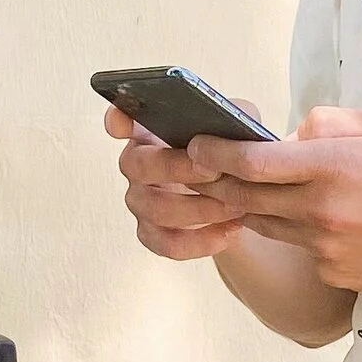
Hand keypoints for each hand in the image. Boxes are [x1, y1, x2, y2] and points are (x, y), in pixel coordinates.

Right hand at [104, 103, 254, 262]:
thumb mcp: (237, 129)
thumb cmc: (231, 158)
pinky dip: (202, 240)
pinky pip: (168, 243)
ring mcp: (142, 201)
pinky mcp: (153, 234)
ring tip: (234, 205)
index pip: (122, 120)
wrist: (243, 202)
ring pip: (154, 209)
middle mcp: (139, 165)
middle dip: (175, 168)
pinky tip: (229, 230)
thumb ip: (232, 118)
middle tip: (214, 171)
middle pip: (136, 166)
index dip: (117, 121)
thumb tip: (232, 124)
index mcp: (152, 132)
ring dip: (198, 208)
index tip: (120, 125)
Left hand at [185, 104, 361, 296]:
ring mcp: (325, 248)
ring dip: (259, 208)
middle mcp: (321, 210)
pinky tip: (328, 224)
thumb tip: (289, 136)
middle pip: (247, 198)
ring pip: (268, 225)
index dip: (215, 153)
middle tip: (205, 170)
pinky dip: (300, 234)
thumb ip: (329, 126)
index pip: (252, 161)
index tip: (196, 145)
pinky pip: (301, 250)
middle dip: (221, 183)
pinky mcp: (333, 274)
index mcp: (332, 166)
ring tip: (265, 191)